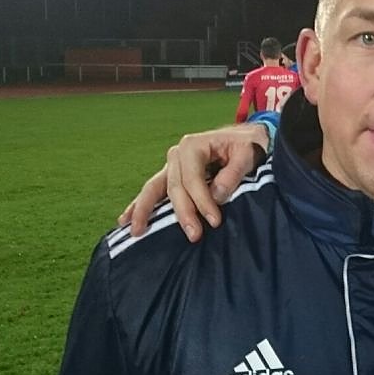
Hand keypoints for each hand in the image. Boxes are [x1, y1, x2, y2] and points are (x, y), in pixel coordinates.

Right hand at [117, 123, 267, 242]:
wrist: (245, 139)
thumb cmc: (247, 146)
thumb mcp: (247, 154)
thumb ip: (233, 173)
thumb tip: (217, 195)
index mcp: (193, 146)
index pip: (192, 178)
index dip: (202, 201)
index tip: (215, 221)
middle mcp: (177, 154)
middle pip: (174, 187)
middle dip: (183, 213)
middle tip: (194, 235)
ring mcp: (172, 166)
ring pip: (155, 189)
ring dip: (145, 210)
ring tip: (137, 231)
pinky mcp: (172, 176)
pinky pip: (154, 191)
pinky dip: (140, 205)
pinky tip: (126, 220)